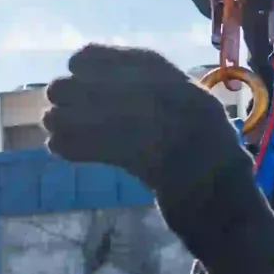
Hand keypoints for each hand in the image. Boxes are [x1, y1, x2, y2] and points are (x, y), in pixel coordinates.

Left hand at [39, 44, 273, 273]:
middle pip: (130, 92)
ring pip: (119, 123)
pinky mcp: (168, 178)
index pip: (149, 65)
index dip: (109, 59)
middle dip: (86, 90)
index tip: (76, 60)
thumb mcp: (180, 119)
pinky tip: (55, 147)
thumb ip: (146, 99)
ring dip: (77, 120)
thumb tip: (86, 80)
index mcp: (195, 97)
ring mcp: (186, 146)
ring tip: (48, 120)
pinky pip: (116, 157)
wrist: (225, 213)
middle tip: (52, 91)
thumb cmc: (197, 164)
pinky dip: (83, 149)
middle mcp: (195, 114)